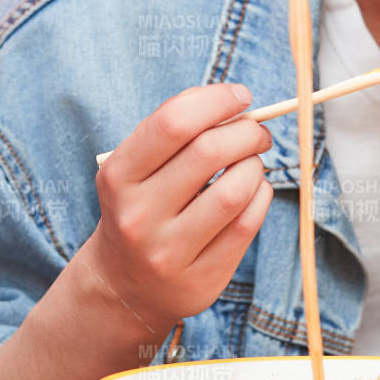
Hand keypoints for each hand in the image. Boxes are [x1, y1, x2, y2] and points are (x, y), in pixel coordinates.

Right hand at [81, 83, 274, 330]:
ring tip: (252, 163)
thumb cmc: (142, 206)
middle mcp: (138, 215)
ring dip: (256, 166)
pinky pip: (247, 224)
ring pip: (235, 190)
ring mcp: (169, 252)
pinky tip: (253, 192)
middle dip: (247, 131)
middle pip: (209, 152)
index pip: (173, 123)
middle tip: (257, 131)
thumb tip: (229, 100)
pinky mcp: (201, 278)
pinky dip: (260, 196)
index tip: (241, 95)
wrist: (124, 285)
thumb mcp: (135, 167)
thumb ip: (173, 129)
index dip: (216, 100)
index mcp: (118, 176)